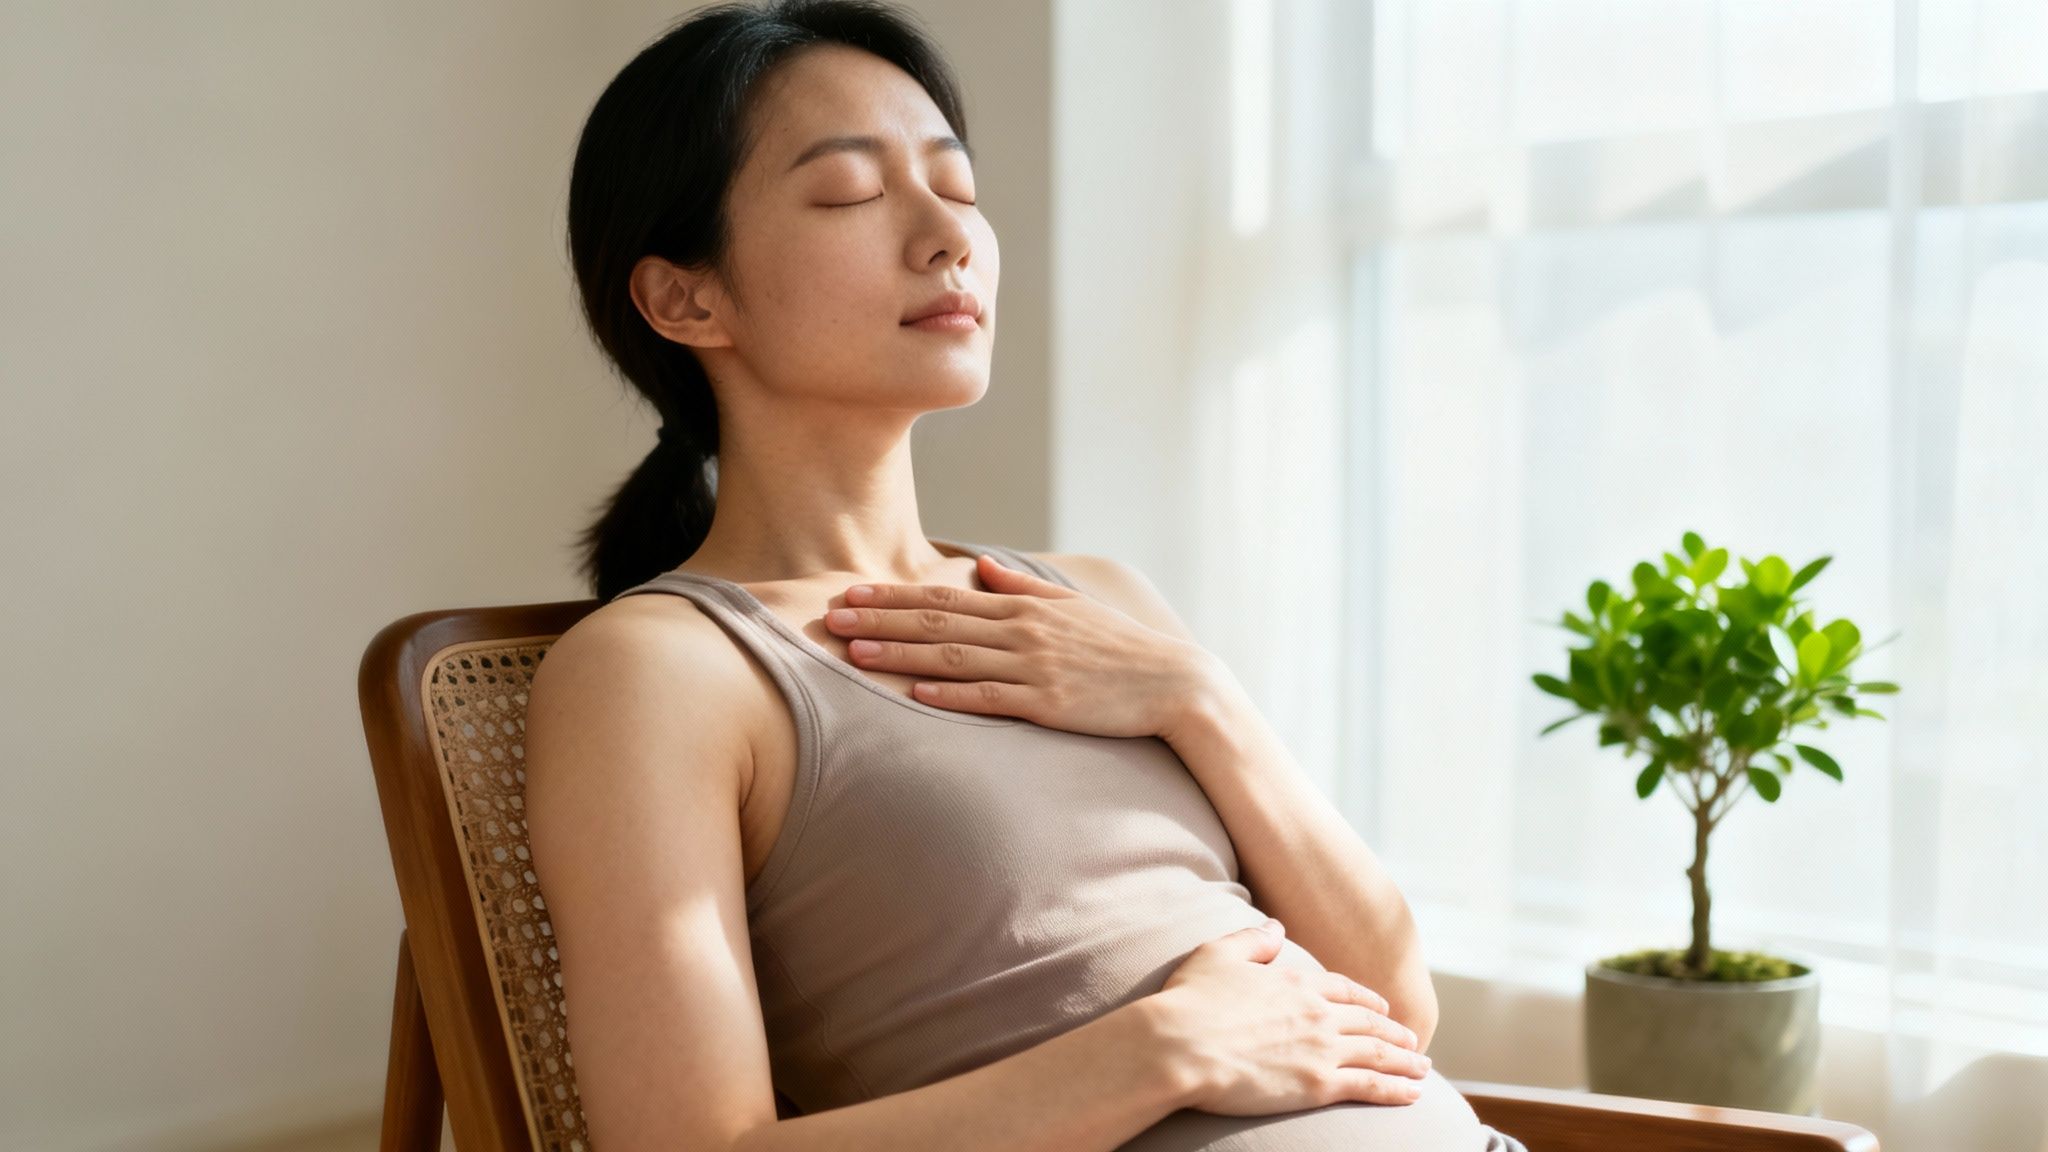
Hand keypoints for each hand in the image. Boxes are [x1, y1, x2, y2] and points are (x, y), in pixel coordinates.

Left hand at [826, 552, 1214, 736]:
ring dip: (901, 654)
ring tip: (855, 652)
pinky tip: (915, 691)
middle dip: (880, 618)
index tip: (851, 592)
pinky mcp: (1047, 703)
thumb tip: (982, 564)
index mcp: (1023, 606)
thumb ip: (1022, 585)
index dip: (892, 595)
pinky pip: (990, 699)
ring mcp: (1034, 667)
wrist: (1173, 683)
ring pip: (953, 658)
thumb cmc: (1121, 647)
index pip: (944, 596)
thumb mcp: (1072, 605)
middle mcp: (1022, 631)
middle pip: (937, 622)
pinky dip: (951, 694)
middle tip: (832, 615)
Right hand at [1149, 919, 1429, 1114]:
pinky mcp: (1318, 1085)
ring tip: (1423, 1068)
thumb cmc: (1190, 1001)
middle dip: (1394, 1031)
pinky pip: (1370, 1087)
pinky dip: (1397, 1089)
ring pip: (1377, 1054)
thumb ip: (1251, 940)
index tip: (1381, 1007)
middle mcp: (1316, 1013)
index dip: (1365, 999)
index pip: (1342, 989)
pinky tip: (1414, 1095)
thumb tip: (1276, 927)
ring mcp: (1321, 1049)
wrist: (1181, 1046)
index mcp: (1294, 983)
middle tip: (1412, 1040)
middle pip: (1368, 1022)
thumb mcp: (1217, 955)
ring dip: (1405, 1061)